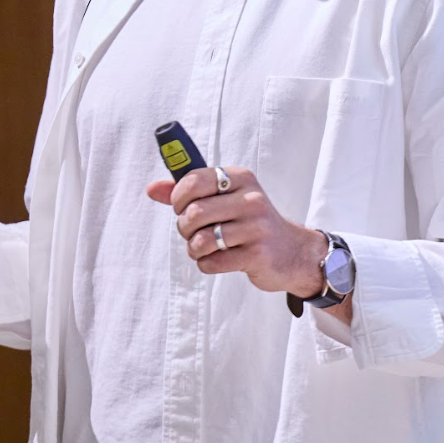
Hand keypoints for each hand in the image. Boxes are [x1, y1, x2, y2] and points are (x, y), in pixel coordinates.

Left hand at [146, 166, 327, 297]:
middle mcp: (251, 199)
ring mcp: (256, 227)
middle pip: (194, 213)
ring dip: (195, 248)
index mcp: (241, 178)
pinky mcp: (257, 255)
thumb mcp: (225, 198)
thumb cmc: (250, 222)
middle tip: (193, 231)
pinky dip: (206, 264)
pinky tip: (218, 259)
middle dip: (185, 227)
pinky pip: (212, 262)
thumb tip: (151, 189)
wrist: (292, 252)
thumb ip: (188, 192)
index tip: (181, 206)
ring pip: (200, 240)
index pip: (194, 180)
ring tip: (205, 247)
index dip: (178, 197)